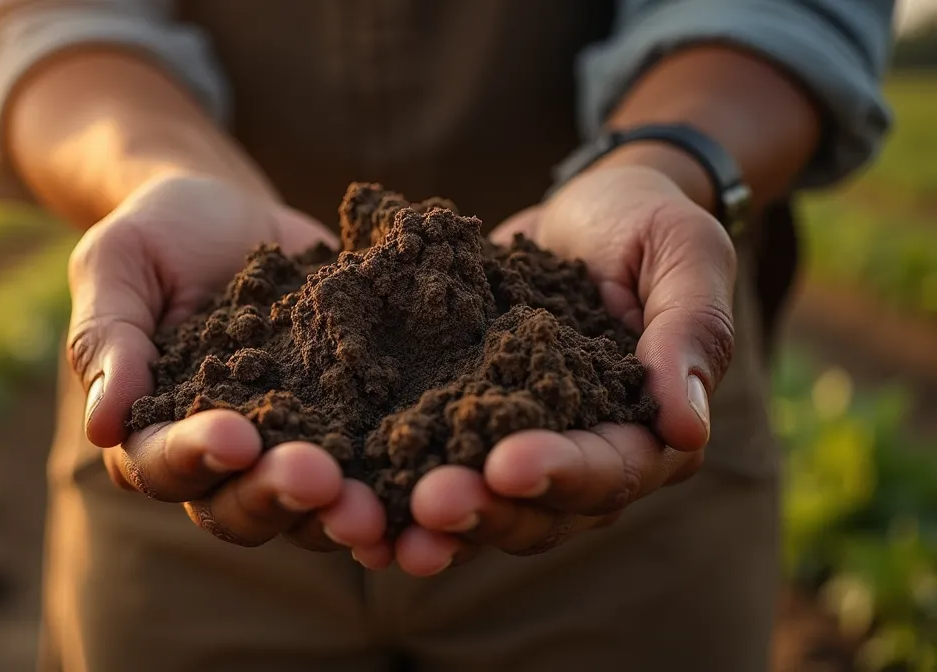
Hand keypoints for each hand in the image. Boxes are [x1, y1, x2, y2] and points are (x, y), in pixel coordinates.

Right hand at [67, 174, 389, 564]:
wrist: (232, 213)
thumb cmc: (157, 236)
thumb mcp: (117, 263)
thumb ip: (108, 338)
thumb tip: (102, 424)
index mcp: (153, 430)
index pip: (162, 465)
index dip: (195, 457)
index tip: (234, 434)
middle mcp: (222, 460)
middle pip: (240, 507)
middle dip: (279, 497)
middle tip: (319, 479)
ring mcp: (293, 448)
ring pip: (311, 510)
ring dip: (343, 515)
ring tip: (377, 509)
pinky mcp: (354, 426)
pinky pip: (377, 473)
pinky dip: (403, 495)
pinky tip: (436, 495)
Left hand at [397, 161, 735, 575]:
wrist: (583, 209)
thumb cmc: (647, 225)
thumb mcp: (683, 255)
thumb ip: (690, 331)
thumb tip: (687, 426)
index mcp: (648, 432)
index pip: (611, 469)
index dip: (563, 473)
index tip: (510, 464)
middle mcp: (582, 459)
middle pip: (537, 510)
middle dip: (483, 509)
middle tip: (429, 502)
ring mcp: (516, 447)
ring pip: (477, 504)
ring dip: (426, 520)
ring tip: (374, 522)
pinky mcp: (460, 424)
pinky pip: (425, 466)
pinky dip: (386, 488)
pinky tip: (343, 496)